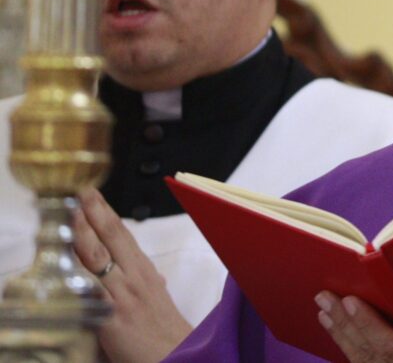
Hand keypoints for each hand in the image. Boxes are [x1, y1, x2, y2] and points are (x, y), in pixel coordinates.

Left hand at [73, 187, 192, 362]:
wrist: (176, 354)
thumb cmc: (165, 330)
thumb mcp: (159, 299)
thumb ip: (150, 283)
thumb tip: (153, 276)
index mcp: (145, 272)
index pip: (123, 236)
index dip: (107, 214)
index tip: (93, 195)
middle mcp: (135, 278)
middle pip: (113, 238)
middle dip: (97, 213)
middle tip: (83, 193)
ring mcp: (123, 295)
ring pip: (100, 258)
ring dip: (85, 234)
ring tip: (74, 214)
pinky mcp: (112, 316)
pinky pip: (92, 292)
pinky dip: (80, 276)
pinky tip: (69, 263)